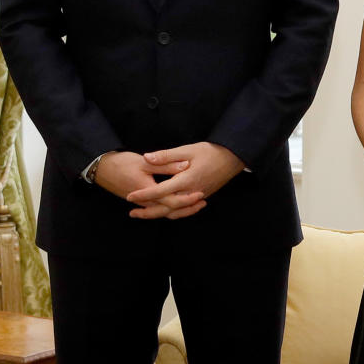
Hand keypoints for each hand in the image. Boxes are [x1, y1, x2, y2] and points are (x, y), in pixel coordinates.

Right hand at [93, 150, 206, 219]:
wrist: (101, 169)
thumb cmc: (121, 163)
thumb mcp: (144, 162)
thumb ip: (165, 164)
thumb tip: (185, 165)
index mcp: (148, 192)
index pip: (171, 201)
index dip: (187, 199)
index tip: (200, 193)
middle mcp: (145, 202)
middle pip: (170, 211)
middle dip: (188, 208)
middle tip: (203, 202)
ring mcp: (142, 203)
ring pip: (164, 212)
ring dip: (180, 210)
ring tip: (196, 204)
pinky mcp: (141, 202)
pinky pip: (158, 209)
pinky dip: (170, 208)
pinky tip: (179, 203)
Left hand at [127, 142, 245, 220]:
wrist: (233, 158)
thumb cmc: (211, 151)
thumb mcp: (187, 149)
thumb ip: (166, 156)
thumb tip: (147, 157)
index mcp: (186, 180)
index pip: (160, 191)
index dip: (144, 194)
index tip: (130, 196)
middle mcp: (191, 192)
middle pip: (167, 208)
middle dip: (148, 212)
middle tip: (132, 213)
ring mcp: (198, 196)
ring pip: (176, 211)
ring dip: (159, 214)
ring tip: (144, 214)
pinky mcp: (202, 197)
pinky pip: (185, 210)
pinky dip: (174, 213)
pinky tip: (165, 211)